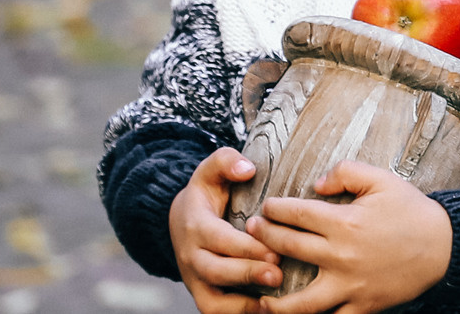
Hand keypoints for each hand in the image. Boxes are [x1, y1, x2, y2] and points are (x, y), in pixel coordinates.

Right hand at [168, 148, 278, 313]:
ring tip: (271, 304)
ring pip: (210, 301)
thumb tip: (247, 168)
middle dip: (247, 274)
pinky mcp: (202, 292)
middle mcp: (191, 256)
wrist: (181, 219)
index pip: (218, 240)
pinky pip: (214, 311)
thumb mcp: (210, 170)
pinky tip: (264, 311)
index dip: (245, 248)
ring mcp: (194, 278)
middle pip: (215, 271)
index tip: (274, 250)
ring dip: (240, 305)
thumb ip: (226, 161)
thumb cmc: (207, 193)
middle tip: (279, 274)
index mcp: (196, 226)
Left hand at [248, 160, 450, 313]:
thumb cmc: (412, 211)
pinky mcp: (361, 307)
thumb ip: (346, 172)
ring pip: (299, 303)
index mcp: (346, 223)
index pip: (296, 214)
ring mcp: (349, 287)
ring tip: (257, 292)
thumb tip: (315, 184)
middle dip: (263, 239)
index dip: (274, 210)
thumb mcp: (383, 180)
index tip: (265, 208)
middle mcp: (341, 257)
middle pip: (288, 249)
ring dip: (271, 299)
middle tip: (250, 233)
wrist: (445, 245)